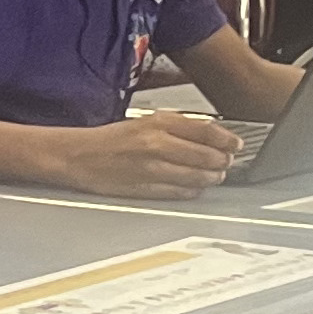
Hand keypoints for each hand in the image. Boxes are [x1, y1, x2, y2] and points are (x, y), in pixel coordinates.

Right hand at [52, 109, 243, 199]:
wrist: (77, 156)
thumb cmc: (109, 140)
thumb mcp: (145, 121)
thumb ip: (176, 127)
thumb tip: (206, 137)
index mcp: (159, 123)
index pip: (206, 130)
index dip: (226, 139)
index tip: (235, 145)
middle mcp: (157, 144)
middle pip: (204, 155)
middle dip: (220, 161)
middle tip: (227, 163)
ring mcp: (150, 168)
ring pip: (193, 176)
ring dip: (209, 178)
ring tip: (215, 177)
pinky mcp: (141, 188)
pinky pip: (175, 192)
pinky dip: (189, 191)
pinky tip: (195, 189)